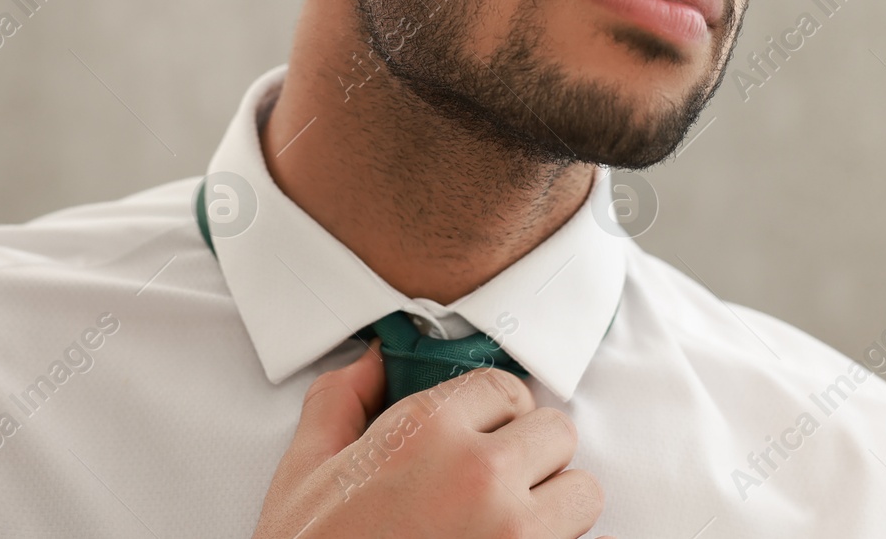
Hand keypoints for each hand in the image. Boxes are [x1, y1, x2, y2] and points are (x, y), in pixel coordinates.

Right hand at [251, 338, 608, 538]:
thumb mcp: (303, 474)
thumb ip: (337, 403)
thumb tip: (369, 364)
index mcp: (425, 434)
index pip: (505, 387)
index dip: (492, 410)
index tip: (480, 433)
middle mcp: (480, 476)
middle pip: (556, 432)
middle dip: (530, 453)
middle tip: (497, 480)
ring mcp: (515, 535)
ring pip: (583, 491)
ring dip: (555, 504)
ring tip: (512, 524)